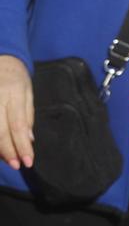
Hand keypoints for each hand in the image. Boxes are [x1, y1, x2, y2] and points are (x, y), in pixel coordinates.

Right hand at [0, 56, 30, 170]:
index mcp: (15, 93)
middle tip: (17, 165)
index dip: (22, 145)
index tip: (28, 161)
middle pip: (0, 131)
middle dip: (8, 151)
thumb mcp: (28, 91)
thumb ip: (27, 115)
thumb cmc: (16, 78)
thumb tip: (29, 139)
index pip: (19, 125)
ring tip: (7, 159)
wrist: (0, 61)